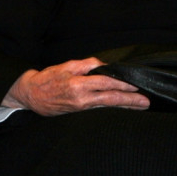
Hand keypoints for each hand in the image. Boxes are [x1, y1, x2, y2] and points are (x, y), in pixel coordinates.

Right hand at [2, 57, 149, 115]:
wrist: (31, 95)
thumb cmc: (48, 78)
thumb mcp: (66, 66)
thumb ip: (87, 65)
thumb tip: (104, 65)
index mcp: (78, 84)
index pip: (105, 82)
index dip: (121, 83)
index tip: (135, 83)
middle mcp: (81, 98)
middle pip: (110, 98)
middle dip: (129, 99)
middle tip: (145, 101)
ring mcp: (81, 106)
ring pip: (107, 104)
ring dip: (125, 105)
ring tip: (140, 105)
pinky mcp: (80, 110)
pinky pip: (100, 107)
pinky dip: (113, 106)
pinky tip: (123, 106)